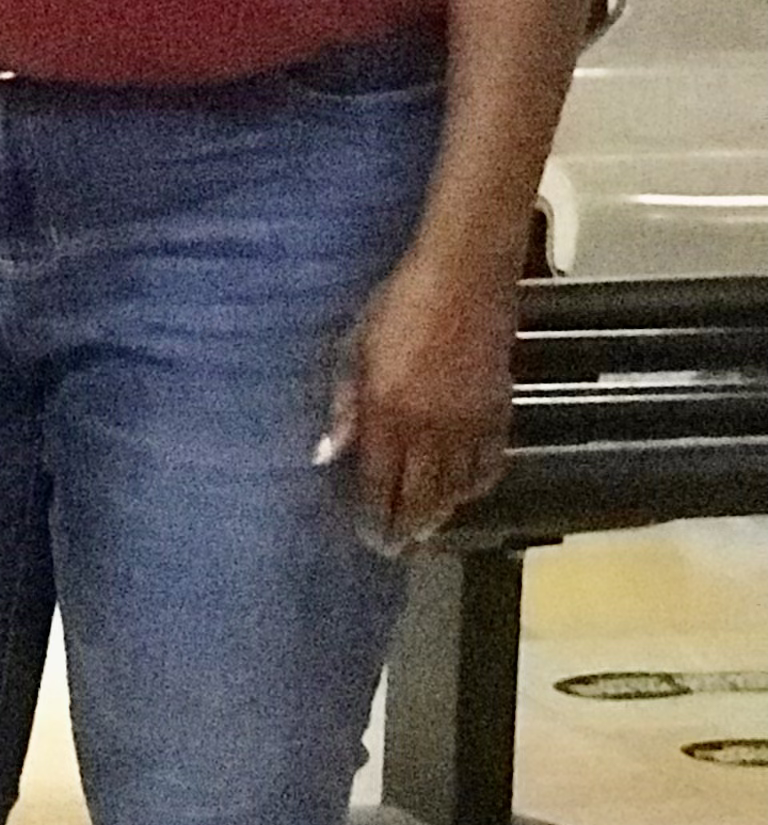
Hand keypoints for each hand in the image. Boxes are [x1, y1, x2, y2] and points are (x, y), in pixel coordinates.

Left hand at [324, 261, 514, 551]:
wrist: (463, 277)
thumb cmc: (397, 304)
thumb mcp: (353, 348)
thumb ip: (342, 407)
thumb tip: (324, 456)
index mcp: (387, 412)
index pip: (379, 483)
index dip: (374, 517)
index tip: (369, 539)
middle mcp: (430, 428)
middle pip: (421, 496)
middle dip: (407, 527)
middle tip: (396, 548)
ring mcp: (469, 423)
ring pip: (457, 488)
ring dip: (440, 512)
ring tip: (425, 527)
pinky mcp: (499, 412)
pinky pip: (490, 465)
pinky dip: (475, 485)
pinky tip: (462, 491)